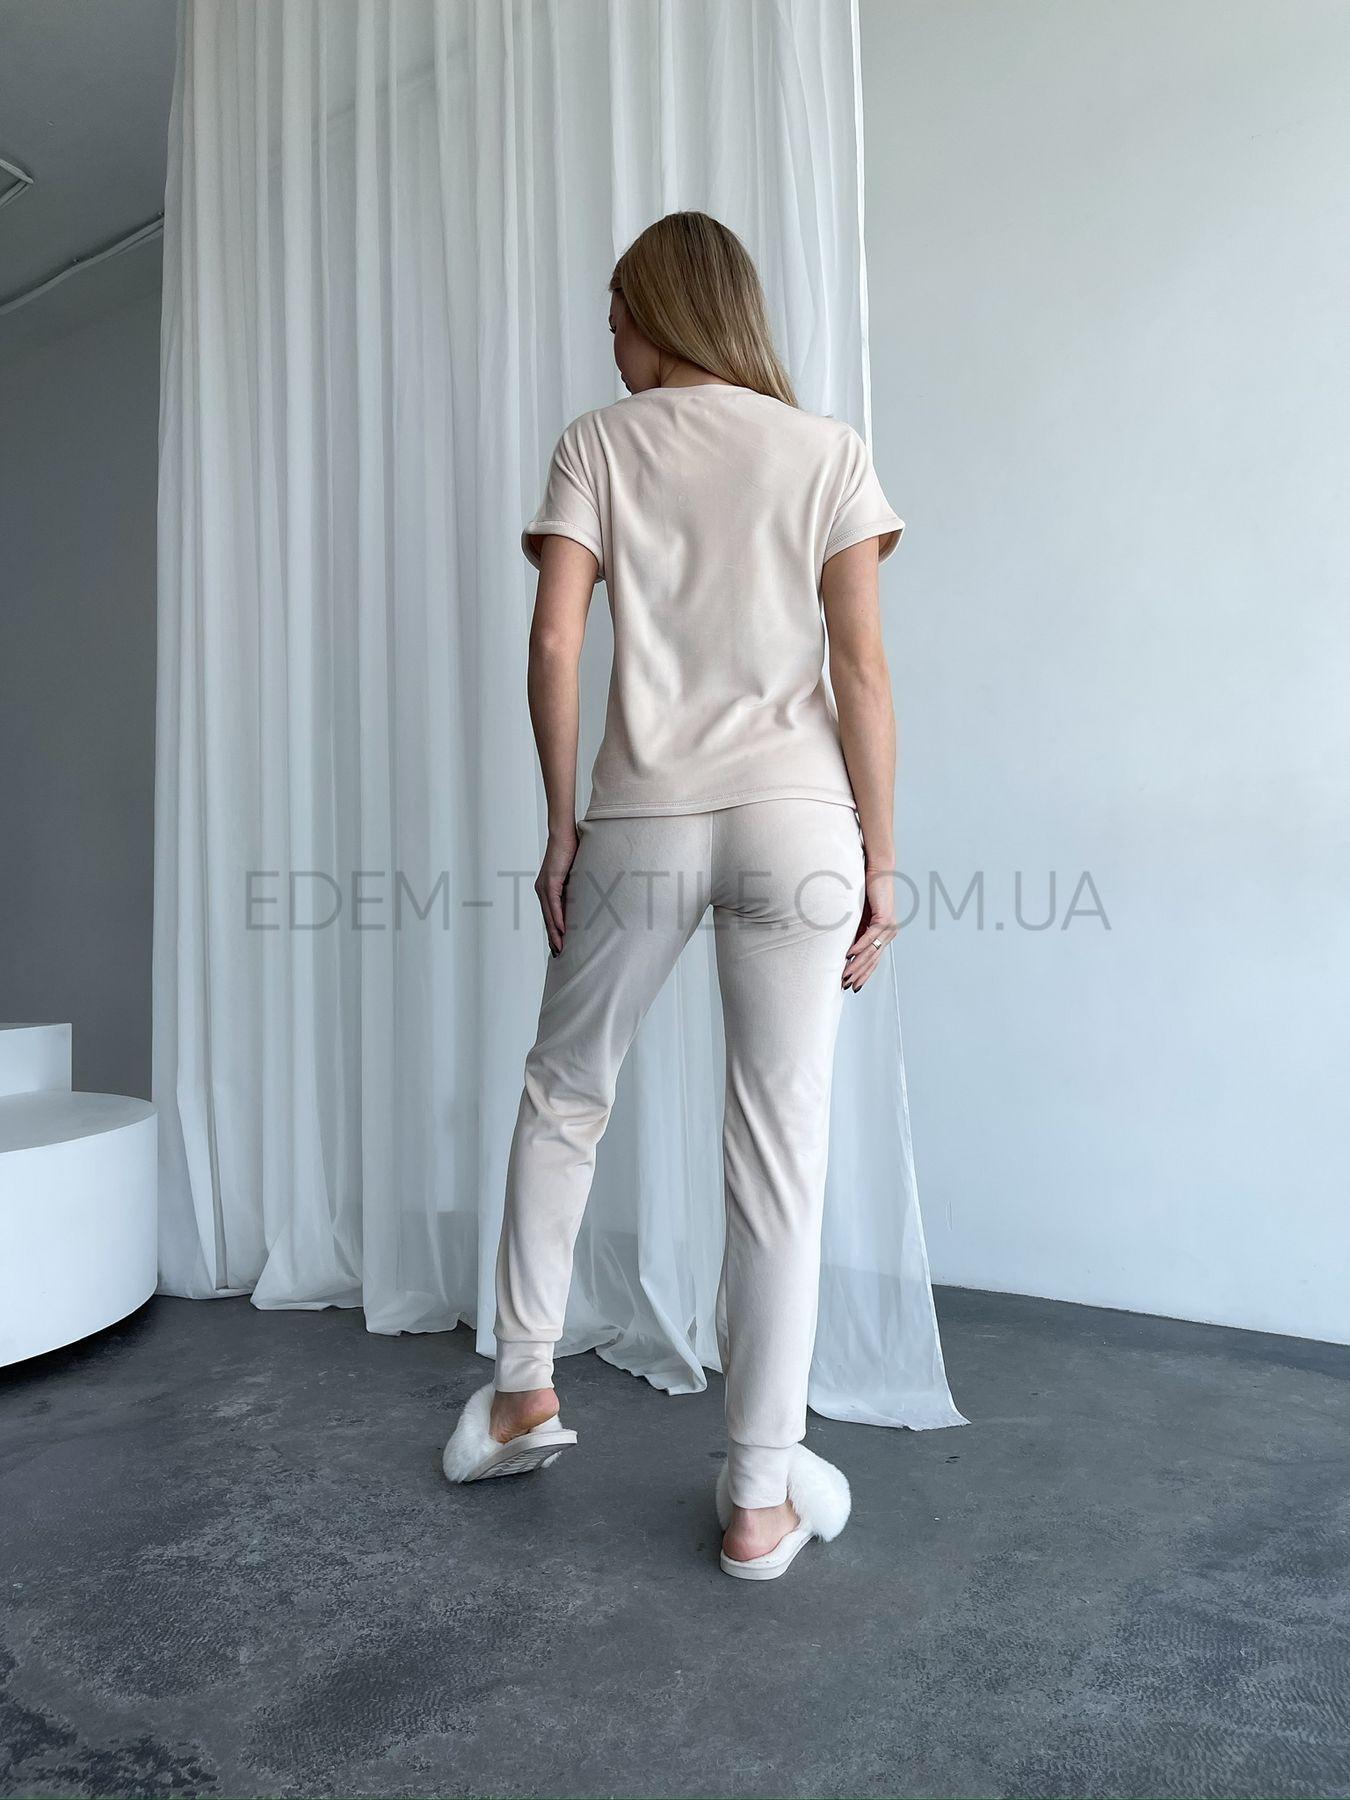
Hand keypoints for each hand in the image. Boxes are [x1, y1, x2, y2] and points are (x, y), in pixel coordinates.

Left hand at [536, 825, 578, 955]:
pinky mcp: (550, 881)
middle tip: (558, 954)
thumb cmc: (570, 851)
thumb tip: (584, 899)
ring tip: (560, 947)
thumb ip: (574, 888)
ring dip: (554, 933)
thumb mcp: (573, 875)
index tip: (558, 946)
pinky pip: (554, 904)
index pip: (549, 915)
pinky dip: (557, 917)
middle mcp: (542, 890)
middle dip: (552, 938)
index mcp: (547, 889)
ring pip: (549, 915)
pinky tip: (561, 929)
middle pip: (547, 919)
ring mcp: (544, 886)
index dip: (553, 932)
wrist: (564, 834)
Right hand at [843, 867, 897, 990]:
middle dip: (858, 975)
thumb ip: (855, 932)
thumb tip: (844, 951)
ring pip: (871, 952)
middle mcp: (890, 933)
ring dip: (857, 965)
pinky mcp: (885, 919)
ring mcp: (889, 927)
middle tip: (846, 986)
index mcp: (884, 934)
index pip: (873, 960)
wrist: (877, 870)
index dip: (863, 974)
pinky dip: (858, 947)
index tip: (852, 987)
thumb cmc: (866, 890)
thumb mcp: (858, 916)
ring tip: (845, 975)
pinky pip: (869, 937)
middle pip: (872, 960)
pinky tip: (849, 956)